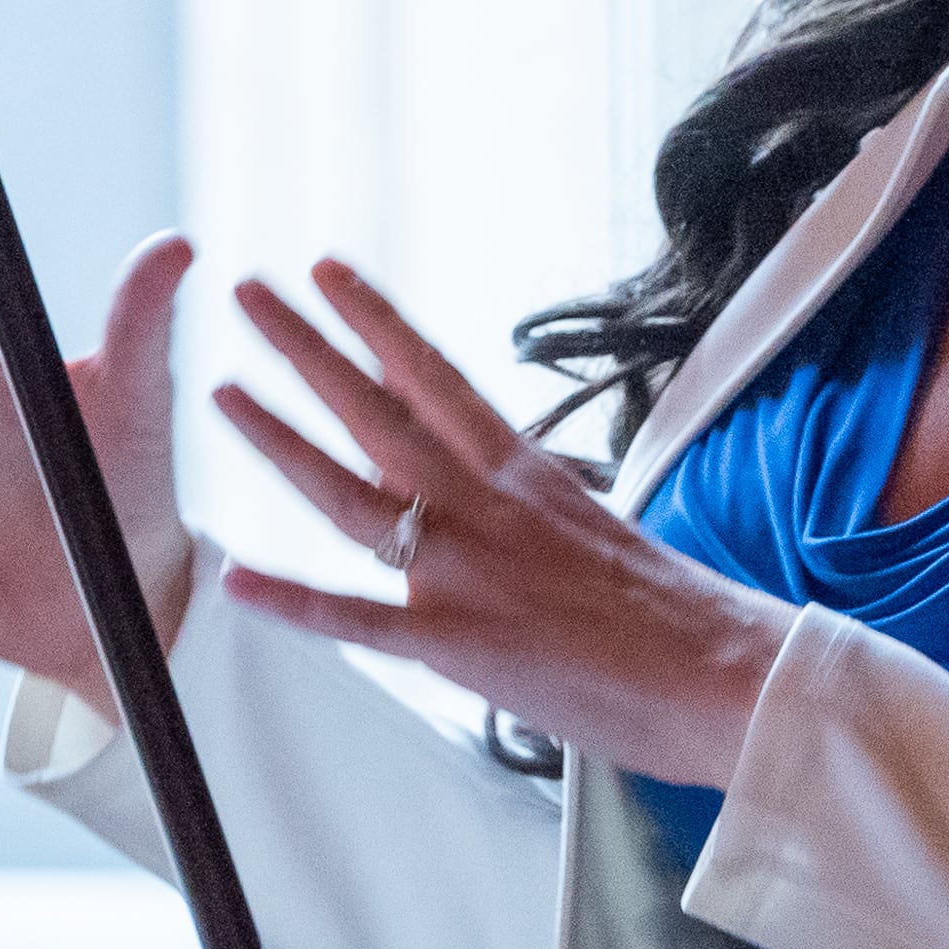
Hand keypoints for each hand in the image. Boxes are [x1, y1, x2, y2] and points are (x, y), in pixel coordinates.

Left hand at [209, 260, 791, 787]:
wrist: (724, 675)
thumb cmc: (676, 620)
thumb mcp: (598, 533)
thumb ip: (532, 515)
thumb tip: (502, 508)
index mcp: (524, 476)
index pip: (435, 375)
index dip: (376, 320)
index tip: (329, 272)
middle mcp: (487, 506)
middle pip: (380, 409)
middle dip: (307, 347)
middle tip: (250, 294)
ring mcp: (467, 569)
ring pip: (354, 491)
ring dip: (282, 440)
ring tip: (225, 392)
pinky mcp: (458, 642)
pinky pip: (359, 619)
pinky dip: (294, 602)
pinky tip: (239, 581)